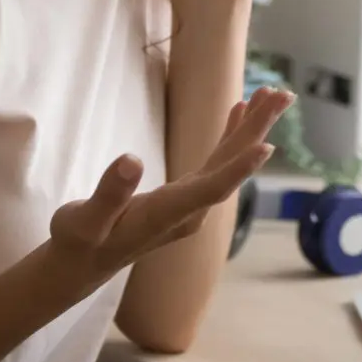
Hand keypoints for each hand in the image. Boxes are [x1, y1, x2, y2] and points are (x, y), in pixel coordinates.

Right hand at [47, 87, 295, 284]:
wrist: (82, 265)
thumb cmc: (79, 243)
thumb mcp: (83, 221)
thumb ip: (109, 195)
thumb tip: (131, 161)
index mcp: (166, 214)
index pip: (210, 189)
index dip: (238, 168)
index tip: (266, 144)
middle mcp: (188, 210)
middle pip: (229, 167)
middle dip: (256, 130)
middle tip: (282, 95)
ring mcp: (189, 204)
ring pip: (227, 162)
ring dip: (249, 128)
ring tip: (271, 95)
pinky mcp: (184, 196)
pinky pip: (215, 162)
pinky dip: (229, 136)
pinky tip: (239, 112)